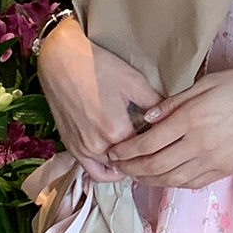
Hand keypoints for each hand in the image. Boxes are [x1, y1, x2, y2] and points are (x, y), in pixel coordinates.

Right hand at [36, 17, 161, 181]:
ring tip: (138, 157)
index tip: (167, 140)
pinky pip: (91, 170)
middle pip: (129, 164)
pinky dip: (106, 170)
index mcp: (116, 131)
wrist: (60, 60)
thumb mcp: (134, 82)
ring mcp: (81, 149)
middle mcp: (97, 146)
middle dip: (144, 158)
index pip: (146, 151)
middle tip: (156, 149)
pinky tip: (117, 161)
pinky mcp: (70, 146)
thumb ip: (155, 105)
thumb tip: (172, 119)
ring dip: (125, 167)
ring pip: (110, 171)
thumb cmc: (99, 67)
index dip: (159, 146)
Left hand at [106, 67, 232, 188]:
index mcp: (192, 119)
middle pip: (155, 166)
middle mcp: (200, 144)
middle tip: (117, 166)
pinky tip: (163, 177)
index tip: (112, 151)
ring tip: (135, 174)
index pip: (148, 142)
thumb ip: (174, 102)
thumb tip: (147, 117)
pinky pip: (192, 182)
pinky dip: (172, 183)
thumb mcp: (207, 83)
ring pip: (172, 179)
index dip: (126, 151)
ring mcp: (214, 160)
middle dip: (131, 169)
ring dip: (149, 179)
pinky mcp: (226, 169)